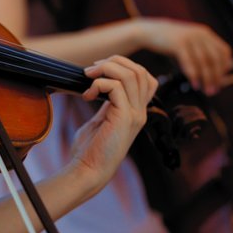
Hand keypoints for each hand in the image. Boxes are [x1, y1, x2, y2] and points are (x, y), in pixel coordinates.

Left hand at [67, 56, 156, 196]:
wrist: (88, 170)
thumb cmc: (90, 148)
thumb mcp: (101, 118)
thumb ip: (107, 102)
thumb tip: (101, 83)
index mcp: (136, 110)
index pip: (145, 77)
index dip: (125, 65)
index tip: (101, 70)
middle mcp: (140, 111)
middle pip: (139, 71)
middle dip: (114, 62)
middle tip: (91, 70)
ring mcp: (135, 115)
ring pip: (130, 75)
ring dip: (106, 69)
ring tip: (88, 77)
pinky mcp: (124, 118)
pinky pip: (117, 87)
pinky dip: (99, 84)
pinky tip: (87, 95)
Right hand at [135, 17, 232, 94]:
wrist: (149, 31)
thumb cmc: (170, 42)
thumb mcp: (189, 44)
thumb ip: (201, 54)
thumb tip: (215, 73)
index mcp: (205, 33)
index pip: (224, 51)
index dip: (225, 67)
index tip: (222, 80)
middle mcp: (200, 34)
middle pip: (215, 58)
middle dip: (217, 77)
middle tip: (214, 91)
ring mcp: (190, 38)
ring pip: (204, 62)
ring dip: (207, 79)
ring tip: (206, 91)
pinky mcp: (178, 44)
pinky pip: (190, 62)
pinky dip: (193, 76)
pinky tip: (194, 85)